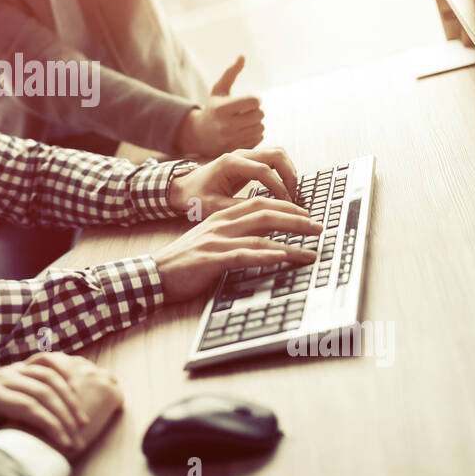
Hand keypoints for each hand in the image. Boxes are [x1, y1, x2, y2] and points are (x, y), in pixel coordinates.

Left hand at [0, 353, 110, 460]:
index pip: (28, 407)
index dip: (50, 425)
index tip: (67, 444)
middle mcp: (0, 376)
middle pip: (42, 392)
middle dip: (64, 416)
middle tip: (78, 438)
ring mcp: (11, 368)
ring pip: (48, 376)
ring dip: (69, 398)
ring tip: (82, 422)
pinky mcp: (20, 367)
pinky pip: (46, 362)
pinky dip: (63, 373)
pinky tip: (77, 391)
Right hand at [152, 196, 322, 302]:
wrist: (155, 273)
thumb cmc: (185, 260)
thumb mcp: (211, 239)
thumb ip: (234, 235)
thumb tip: (265, 239)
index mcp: (221, 216)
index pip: (260, 203)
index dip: (287, 207)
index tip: (307, 216)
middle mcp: (221, 224)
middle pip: (266, 214)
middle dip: (297, 221)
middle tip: (319, 229)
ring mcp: (216, 241)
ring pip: (261, 236)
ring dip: (290, 244)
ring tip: (311, 252)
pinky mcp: (211, 260)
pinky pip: (244, 256)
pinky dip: (266, 256)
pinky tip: (282, 259)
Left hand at [168, 146, 301, 214]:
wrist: (184, 187)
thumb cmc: (195, 196)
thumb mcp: (212, 207)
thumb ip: (236, 208)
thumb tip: (262, 212)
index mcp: (229, 163)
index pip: (262, 169)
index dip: (278, 186)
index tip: (285, 203)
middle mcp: (239, 154)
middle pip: (276, 154)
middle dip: (289, 174)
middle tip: (293, 196)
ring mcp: (245, 155)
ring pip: (277, 153)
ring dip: (288, 171)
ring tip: (290, 193)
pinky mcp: (249, 161)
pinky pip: (273, 159)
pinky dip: (283, 171)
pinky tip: (283, 189)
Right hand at [174, 56, 263, 155]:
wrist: (199, 135)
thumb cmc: (212, 108)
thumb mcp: (218, 89)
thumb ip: (231, 73)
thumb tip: (242, 56)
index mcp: (222, 109)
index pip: (254, 101)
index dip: (255, 99)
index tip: (249, 100)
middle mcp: (225, 125)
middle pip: (259, 115)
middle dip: (257, 111)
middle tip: (248, 111)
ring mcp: (230, 140)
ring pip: (261, 128)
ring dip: (257, 123)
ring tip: (247, 121)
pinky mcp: (236, 149)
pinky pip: (258, 139)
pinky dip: (255, 134)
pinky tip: (245, 131)